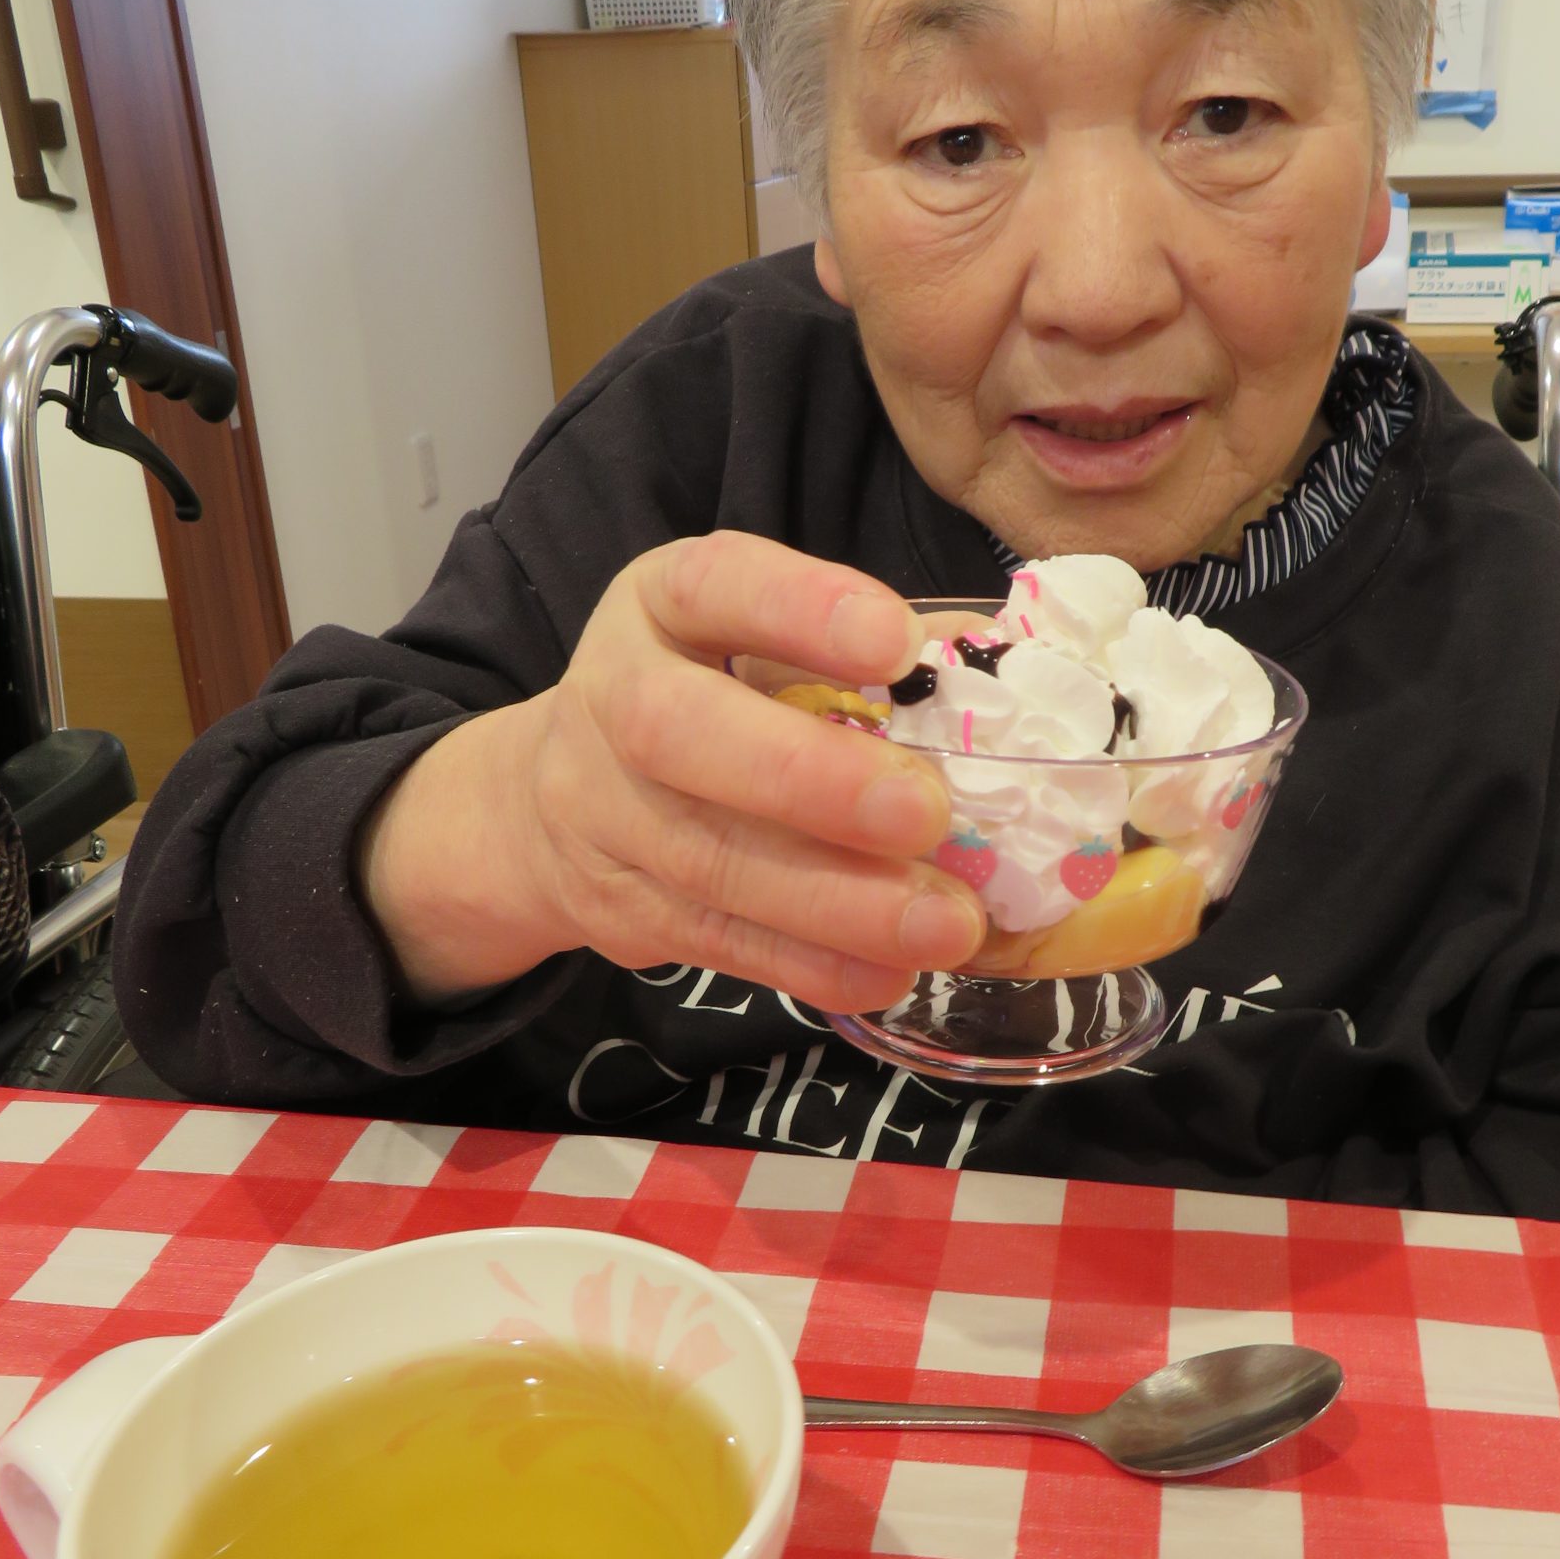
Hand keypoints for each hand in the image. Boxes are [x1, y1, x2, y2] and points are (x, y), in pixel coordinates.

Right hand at [359, 532, 983, 1010]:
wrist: (554, 801)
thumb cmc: (709, 697)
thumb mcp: (758, 639)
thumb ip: (860, 650)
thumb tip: (1005, 670)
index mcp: (662, 604)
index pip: (714, 585)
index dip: (801, 611)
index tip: (896, 643)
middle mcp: (613, 698)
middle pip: (680, 733)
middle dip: (810, 779)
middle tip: (925, 812)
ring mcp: (602, 814)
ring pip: (707, 860)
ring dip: (836, 902)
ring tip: (945, 923)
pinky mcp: (621, 909)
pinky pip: (717, 942)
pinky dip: (811, 965)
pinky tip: (890, 972)